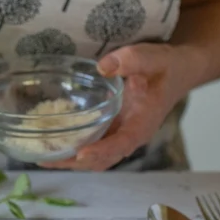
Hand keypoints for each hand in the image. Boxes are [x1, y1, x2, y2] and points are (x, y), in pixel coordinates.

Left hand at [40, 43, 197, 171]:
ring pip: (95, 158)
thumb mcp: (153, 57)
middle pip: (103, 159)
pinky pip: (92, 146)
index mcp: (143, 123)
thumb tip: (104, 66)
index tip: (80, 154)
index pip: (122, 144)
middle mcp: (130, 135)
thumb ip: (132, 60)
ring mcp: (121, 136)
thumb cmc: (166, 67)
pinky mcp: (113, 131)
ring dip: (70, 160)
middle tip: (45, 158)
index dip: (102, 151)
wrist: (178, 72)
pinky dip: (73, 149)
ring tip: (41, 156)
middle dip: (75, 162)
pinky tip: (52, 143)